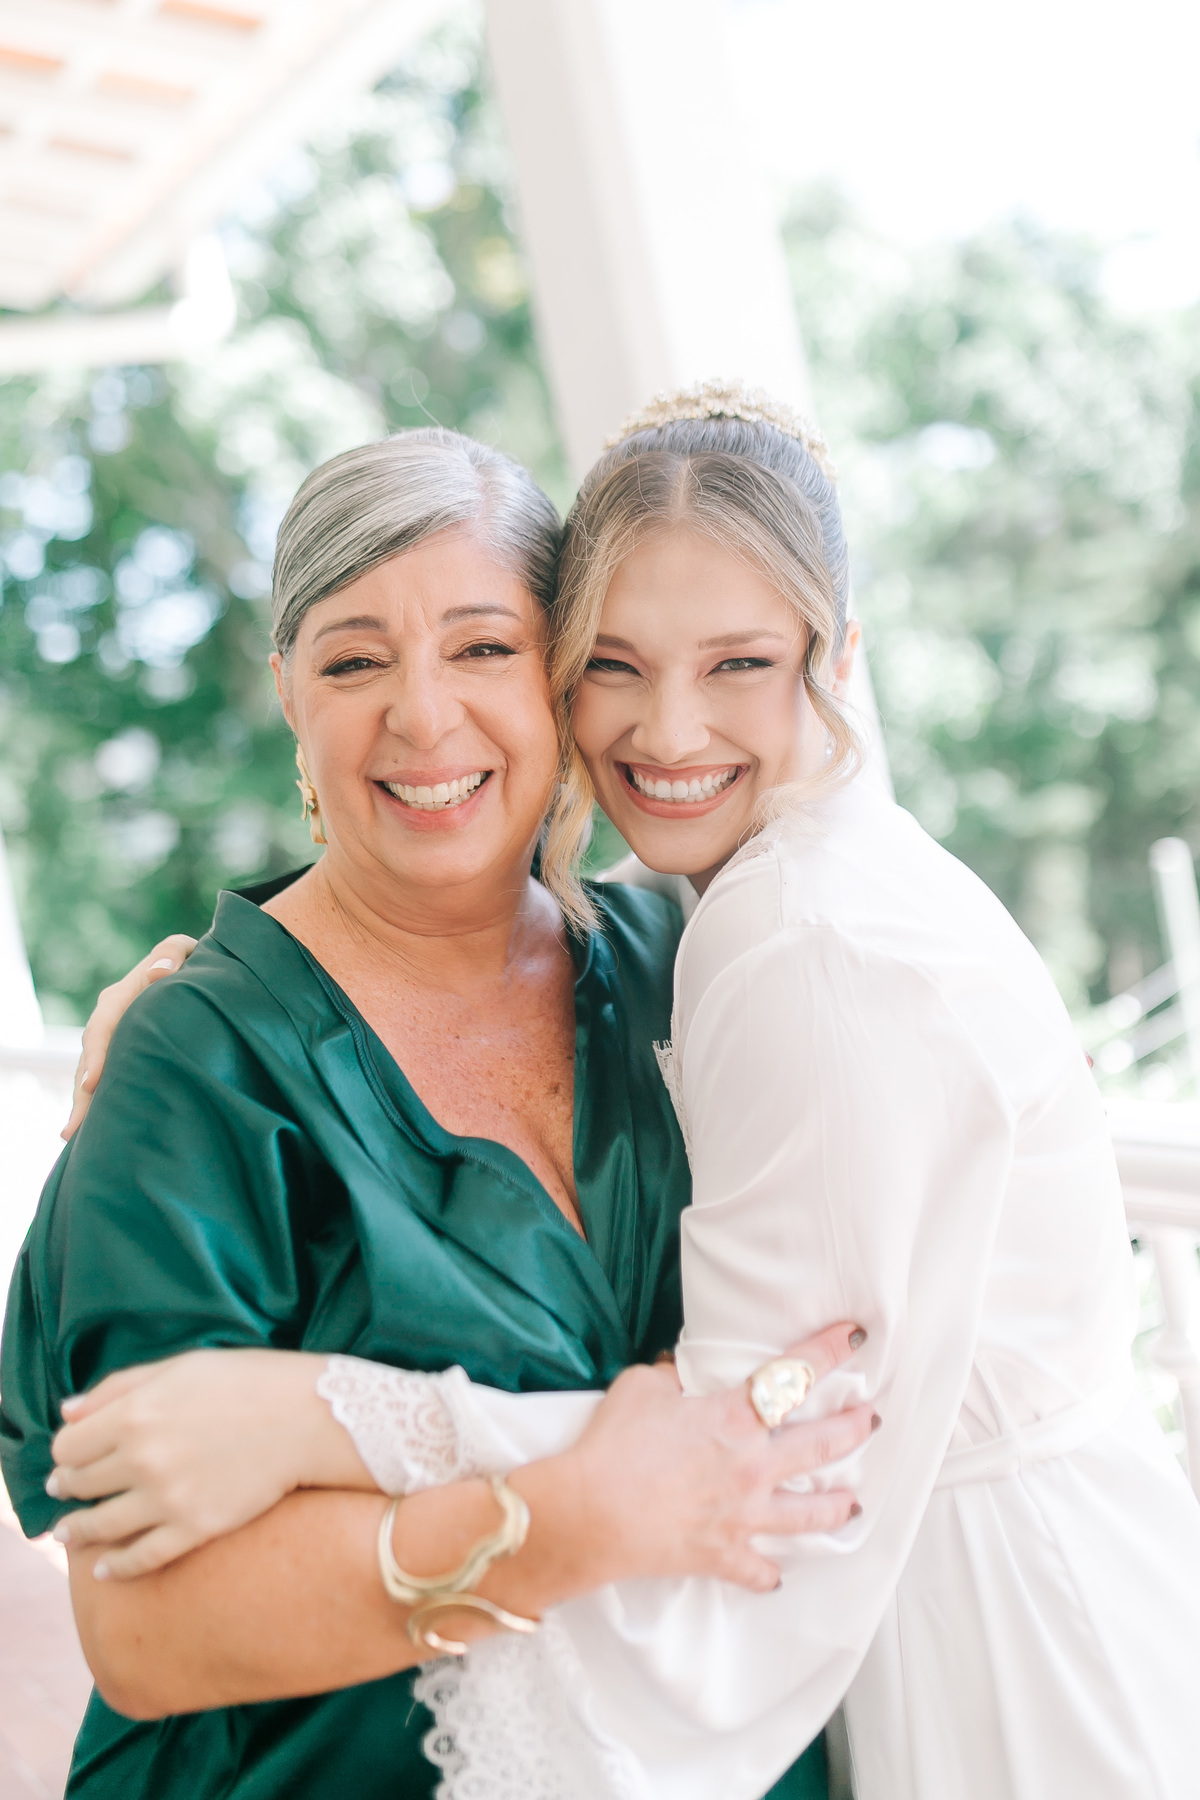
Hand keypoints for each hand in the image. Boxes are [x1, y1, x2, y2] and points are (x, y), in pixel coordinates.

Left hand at [48, 1349, 375, 1578]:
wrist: (310, 1416)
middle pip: (79, 1484)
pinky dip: (115, 1568)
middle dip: (69, 1486)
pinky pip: (140, 1558)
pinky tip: (104, 1569)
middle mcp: (142, 1458)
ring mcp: (168, 1498)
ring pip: (100, 1525)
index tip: (69, 1456)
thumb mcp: (179, 1367)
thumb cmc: (247, 1381)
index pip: (69, 1446)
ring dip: (77, 1530)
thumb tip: (67, 1413)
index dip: (65, 1452)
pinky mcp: (195, 1528)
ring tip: (70, 1532)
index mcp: (135, 1413)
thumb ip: (118, 1387)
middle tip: (67, 1489)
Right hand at [63, 935, 197, 1138]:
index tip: (92, 1082)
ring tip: (75, 1136)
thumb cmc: (192, 960)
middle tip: (75, 1127)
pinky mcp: (125, 1053)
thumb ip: (172, 955)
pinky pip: (108, 1077)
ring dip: (85, 1102)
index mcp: (123, 993)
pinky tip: (91, 1129)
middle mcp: (112, 1018)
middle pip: (91, 1056)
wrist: (196, 971)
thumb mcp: (184, 950)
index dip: (97, 1054)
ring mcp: (116, 1038)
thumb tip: (159, 974)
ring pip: (93, 1071)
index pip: (103, 1025)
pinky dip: (98, 1100)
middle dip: (82, 1091)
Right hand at [522, 1321, 872, 1595]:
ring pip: (808, 1515)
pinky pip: (758, 1571)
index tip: (854, 1335)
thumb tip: (681, 1375)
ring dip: (836, 1507)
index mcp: (735, 1418)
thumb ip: (672, 1378)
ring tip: (854, 1503)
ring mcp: (743, 1515)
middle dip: (854, 1429)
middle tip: (872, 1420)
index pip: (794, 1374)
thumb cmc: (613, 1444)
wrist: (590, 1513)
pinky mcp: (723, 1555)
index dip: (827, 1350)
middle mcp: (752, 1466)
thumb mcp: (642, 1387)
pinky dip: (768, 1574)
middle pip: (822, 1446)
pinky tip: (778, 1575)